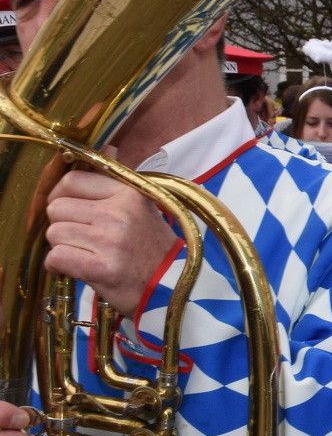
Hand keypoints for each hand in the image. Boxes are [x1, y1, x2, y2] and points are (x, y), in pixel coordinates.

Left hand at [44, 170, 178, 316]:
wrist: (174, 288)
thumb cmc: (154, 249)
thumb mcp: (143, 207)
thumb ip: (120, 179)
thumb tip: (109, 147)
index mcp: (129, 194)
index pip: (72, 182)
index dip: (62, 197)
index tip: (71, 212)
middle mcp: (119, 213)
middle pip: (57, 208)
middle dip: (62, 225)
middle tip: (81, 238)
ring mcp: (110, 240)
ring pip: (54, 233)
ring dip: (62, 247)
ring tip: (83, 254)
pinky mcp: (101, 267)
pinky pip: (57, 257)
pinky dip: (58, 266)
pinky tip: (73, 269)